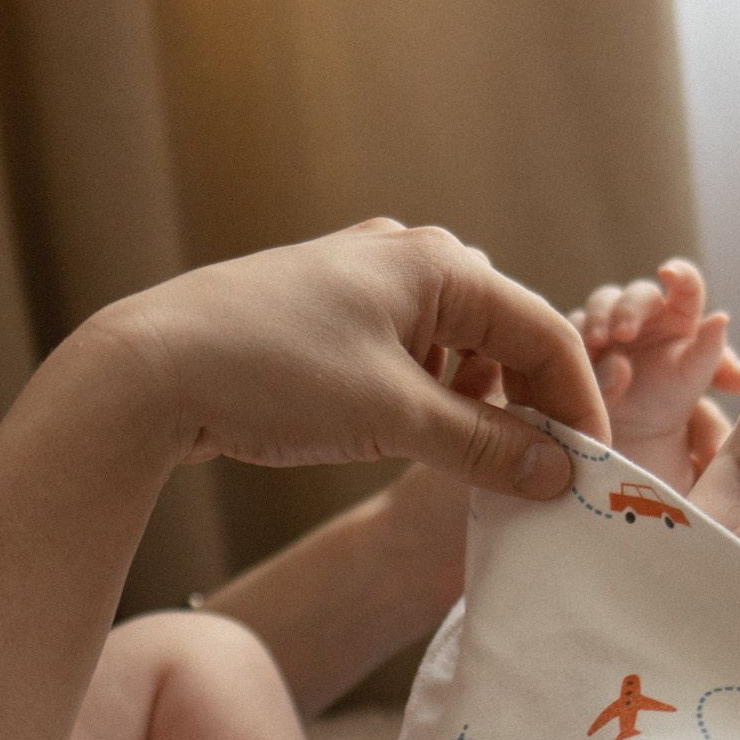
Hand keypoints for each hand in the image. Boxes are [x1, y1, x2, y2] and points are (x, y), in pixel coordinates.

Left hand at [97, 224, 610, 505]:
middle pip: (504, 338)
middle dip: (526, 410)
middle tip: (540, 481)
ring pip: (453, 352)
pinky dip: (426, 403)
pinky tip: (414, 443)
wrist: (145, 369)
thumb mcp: (393, 416)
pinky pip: (406, 360)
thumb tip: (559, 473)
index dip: (576, 406)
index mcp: (438, 263)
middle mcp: (407, 258)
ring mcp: (362, 285)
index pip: (544, 333)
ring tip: (476, 471)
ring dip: (473, 411)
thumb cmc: (271, 373)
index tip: (593, 473)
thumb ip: (485, 445)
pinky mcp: (325, 318)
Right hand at [573, 258, 739, 487]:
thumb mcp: (693, 380)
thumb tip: (721, 318)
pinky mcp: (578, 340)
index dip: (679, 273)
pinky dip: (574, 341)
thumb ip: (712, 354)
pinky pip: (571, 330)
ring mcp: (609, 323)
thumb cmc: (669, 402)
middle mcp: (644, 313)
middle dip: (629, 309)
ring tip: (596, 344)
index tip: (669, 274)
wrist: (627, 434)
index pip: (685, 284)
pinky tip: (577, 361)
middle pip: (637, 294)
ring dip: (597, 320)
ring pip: (600, 304)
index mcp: (679, 315)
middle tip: (623, 334)